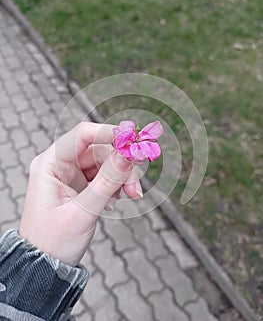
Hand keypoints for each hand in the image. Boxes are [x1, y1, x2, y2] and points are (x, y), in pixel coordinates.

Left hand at [19, 122, 141, 265]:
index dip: (109, 133)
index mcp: (49, 164)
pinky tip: (114, 200)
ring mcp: (71, 175)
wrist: (46, 266)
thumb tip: (127, 155)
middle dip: (121, 166)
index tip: (133, 141)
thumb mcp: (83, 211)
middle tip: (135, 186)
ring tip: (129, 196)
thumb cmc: (53, 242)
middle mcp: (60, 165)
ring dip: (122, 177)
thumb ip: (107, 182)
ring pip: (105, 163)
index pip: (82, 135)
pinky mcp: (81, 185)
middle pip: (99, 150)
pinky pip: (105, 175)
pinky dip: (116, 184)